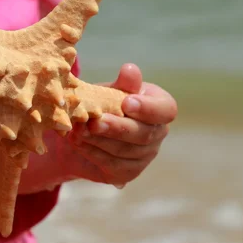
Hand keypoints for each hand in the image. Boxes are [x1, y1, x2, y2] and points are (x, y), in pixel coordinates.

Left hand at [69, 63, 176, 186]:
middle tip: (95, 122)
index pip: (166, 110)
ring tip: (78, 130)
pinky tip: (77, 141)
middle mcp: (157, 133)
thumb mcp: (109, 91)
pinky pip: (112, 164)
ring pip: (125, 151)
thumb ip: (122, 84)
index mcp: (159, 107)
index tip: (126, 102)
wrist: (80, 132)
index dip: (148, 108)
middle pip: (144, 134)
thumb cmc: (101, 104)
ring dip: (99, 140)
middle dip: (117, 128)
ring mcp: (145, 155)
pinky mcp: (128, 172)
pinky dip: (92, 152)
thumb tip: (130, 70)